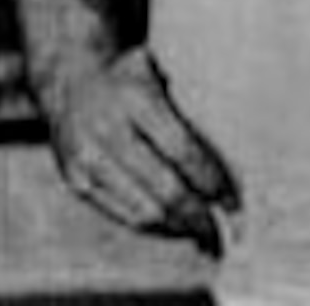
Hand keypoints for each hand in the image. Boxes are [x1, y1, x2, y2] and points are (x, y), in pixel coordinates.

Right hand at [40, 44, 237, 254]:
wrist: (69, 72)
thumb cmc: (129, 75)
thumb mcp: (157, 72)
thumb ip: (187, 107)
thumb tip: (241, 158)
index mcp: (132, 95)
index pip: (182, 151)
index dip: (213, 182)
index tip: (234, 202)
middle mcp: (105, 126)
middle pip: (164, 189)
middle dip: (200, 218)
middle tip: (226, 234)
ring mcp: (85, 156)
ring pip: (143, 211)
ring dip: (179, 229)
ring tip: (204, 237)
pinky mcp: (74, 178)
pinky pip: (121, 215)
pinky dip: (152, 226)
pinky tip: (172, 226)